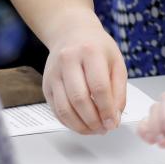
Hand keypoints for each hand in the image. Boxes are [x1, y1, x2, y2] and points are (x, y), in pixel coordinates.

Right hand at [41, 13, 126, 134]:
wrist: (71, 33)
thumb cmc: (97, 48)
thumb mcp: (116, 62)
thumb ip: (118, 89)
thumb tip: (114, 117)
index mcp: (90, 52)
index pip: (99, 86)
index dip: (106, 109)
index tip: (113, 122)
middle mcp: (68, 61)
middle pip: (80, 98)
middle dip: (93, 120)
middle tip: (104, 129)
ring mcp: (54, 73)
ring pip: (65, 108)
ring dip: (80, 125)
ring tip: (94, 130)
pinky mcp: (46, 85)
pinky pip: (56, 110)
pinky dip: (69, 123)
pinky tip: (81, 125)